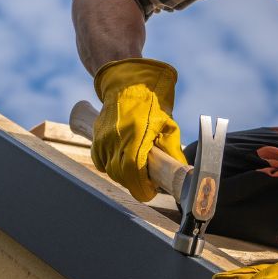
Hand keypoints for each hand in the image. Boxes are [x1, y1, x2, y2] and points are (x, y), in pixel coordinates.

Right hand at [91, 58, 187, 201]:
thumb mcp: (167, 125)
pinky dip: (111, 166)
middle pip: (122, 176)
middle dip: (135, 183)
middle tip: (148, 182)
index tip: (150, 192)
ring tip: (137, 170)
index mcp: (135, 136)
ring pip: (111, 171)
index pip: (133, 173)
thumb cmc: (151, 105)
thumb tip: (181, 172)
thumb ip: (171, 150)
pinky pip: (101, 162)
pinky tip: (123, 160)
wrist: (127, 86)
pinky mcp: (96, 138)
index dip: (142, 188)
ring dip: (124, 176)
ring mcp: (103, 139)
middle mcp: (116, 139)